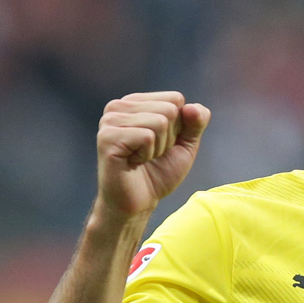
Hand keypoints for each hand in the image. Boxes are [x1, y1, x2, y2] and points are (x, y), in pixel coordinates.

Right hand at [94, 92, 210, 224]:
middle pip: (169, 109)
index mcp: (135, 102)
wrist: (138, 203)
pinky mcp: (107, 137)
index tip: (160, 143)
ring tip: (142, 158)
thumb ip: (196, 122)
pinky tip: (134, 162)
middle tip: (151, 154)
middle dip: (169, 138)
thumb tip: (192, 107)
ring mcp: (110, 121)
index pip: (176, 99)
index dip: (178, 127)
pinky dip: (148, 154)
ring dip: (158, 147)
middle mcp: (118, 106)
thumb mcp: (186, 144)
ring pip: (160, 121)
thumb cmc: (159, 173)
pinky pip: (147, 136)